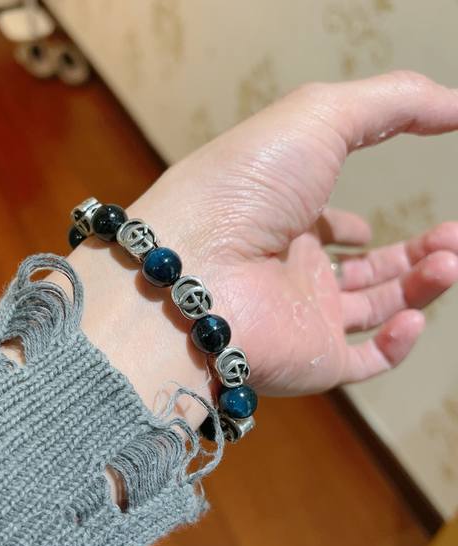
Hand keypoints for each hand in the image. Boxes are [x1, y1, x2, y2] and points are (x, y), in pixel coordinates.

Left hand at [124, 71, 457, 395]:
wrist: (194, 267)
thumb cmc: (244, 187)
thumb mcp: (318, 117)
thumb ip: (392, 103)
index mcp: (278, 218)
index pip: (317, 227)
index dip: (346, 227)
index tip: (368, 225)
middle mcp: (286, 269)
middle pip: (358, 272)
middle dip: (410, 255)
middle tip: (453, 239)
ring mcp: (298, 316)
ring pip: (371, 310)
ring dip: (419, 286)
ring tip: (451, 258)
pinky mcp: (307, 358)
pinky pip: (362, 362)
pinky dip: (397, 344)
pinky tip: (413, 317)